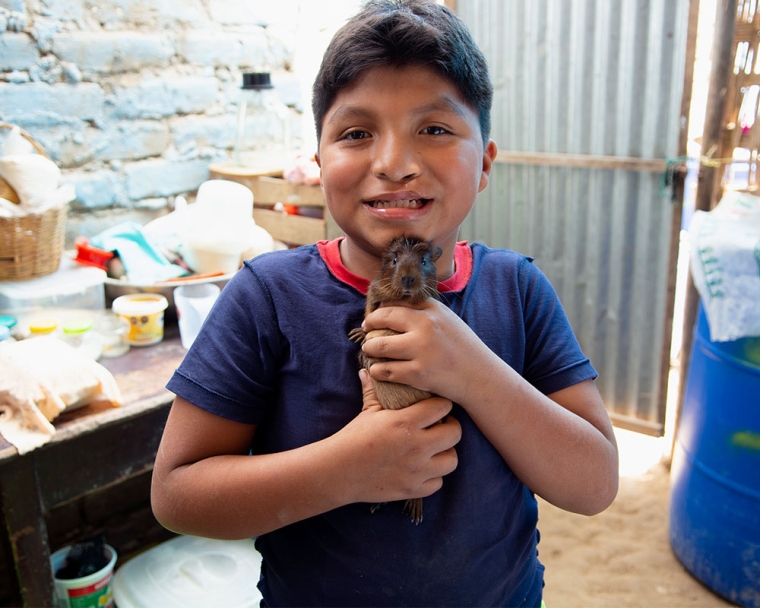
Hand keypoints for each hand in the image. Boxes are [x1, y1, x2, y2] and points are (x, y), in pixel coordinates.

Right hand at [336, 369, 460, 504]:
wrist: (337, 471)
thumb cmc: (352, 438)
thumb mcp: (366, 412)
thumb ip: (373, 391)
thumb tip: (367, 370)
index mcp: (405, 422)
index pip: (442, 407)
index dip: (441, 404)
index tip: (436, 406)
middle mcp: (416, 446)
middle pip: (454, 433)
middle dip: (449, 427)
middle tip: (440, 426)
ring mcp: (416, 470)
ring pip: (451, 460)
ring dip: (445, 453)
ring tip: (434, 449)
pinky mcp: (413, 489)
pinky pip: (438, 482)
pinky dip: (433, 475)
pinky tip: (423, 468)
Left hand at [360, 299, 495, 404]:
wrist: (480, 377)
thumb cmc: (462, 348)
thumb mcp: (447, 320)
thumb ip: (423, 311)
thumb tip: (392, 306)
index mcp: (432, 310)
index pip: (394, 303)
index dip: (378, 311)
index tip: (372, 319)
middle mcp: (426, 325)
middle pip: (383, 319)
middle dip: (369, 326)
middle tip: (365, 332)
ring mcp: (421, 350)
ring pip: (379, 346)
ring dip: (370, 348)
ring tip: (369, 351)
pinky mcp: (418, 373)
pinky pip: (386, 370)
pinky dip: (377, 370)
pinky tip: (377, 370)